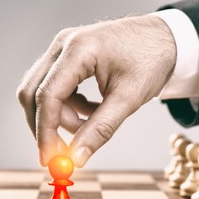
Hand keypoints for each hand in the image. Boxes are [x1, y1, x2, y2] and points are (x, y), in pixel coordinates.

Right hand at [16, 14, 175, 167]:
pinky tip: (91, 109)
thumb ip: (100, 129)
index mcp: (78, 50)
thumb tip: (77, 158)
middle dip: (45, 125)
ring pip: (43, 90)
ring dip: (61, 115)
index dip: (45, 131)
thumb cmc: (151, 60)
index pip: (47, 95)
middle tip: (62, 152)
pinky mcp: (69, 55)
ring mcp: (64, 48)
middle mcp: (64, 45)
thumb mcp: (128, 98)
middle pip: (33, 92)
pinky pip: (56, 86)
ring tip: (91, 122)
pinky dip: (68, 105)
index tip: (50, 159)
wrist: (165, 38)